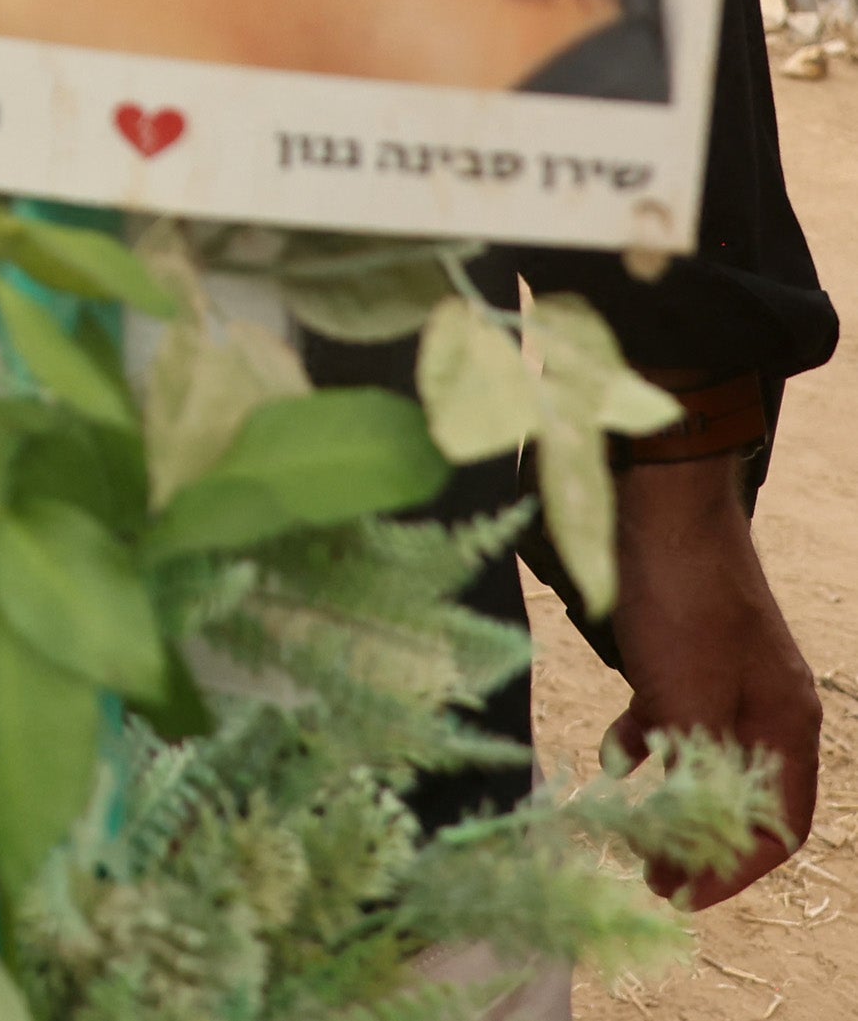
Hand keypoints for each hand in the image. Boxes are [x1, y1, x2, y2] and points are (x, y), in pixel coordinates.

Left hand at [607, 452, 822, 903]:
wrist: (655, 500)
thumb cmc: (680, 599)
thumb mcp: (685, 697)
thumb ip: (694, 770)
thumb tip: (689, 845)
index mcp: (787, 721)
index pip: (780, 823)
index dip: (736, 868)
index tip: (682, 896)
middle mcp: (765, 702)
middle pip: (740, 794)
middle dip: (695, 837)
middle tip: (643, 868)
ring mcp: (725, 674)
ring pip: (700, 757)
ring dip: (665, 793)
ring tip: (623, 826)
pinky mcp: (683, 651)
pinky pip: (670, 716)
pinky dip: (644, 741)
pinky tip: (611, 755)